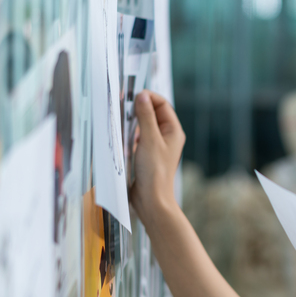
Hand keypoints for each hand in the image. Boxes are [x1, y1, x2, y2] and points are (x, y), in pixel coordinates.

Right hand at [129, 90, 184, 225]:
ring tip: (122, 121)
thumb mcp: (149, 140)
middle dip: (139, 108)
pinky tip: (122, 137)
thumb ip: (145, 117)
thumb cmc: (155, 172)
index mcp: (173, 131)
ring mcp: (157, 145)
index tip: (132, 96)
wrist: (151, 200)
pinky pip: (138, 137)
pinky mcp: (146, 154)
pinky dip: (130, 134)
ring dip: (133, 121)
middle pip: (153, 113)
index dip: (149, 98)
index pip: (162, 104)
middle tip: (123, 106)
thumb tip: (142, 96)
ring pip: (144, 125)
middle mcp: (167, 136)